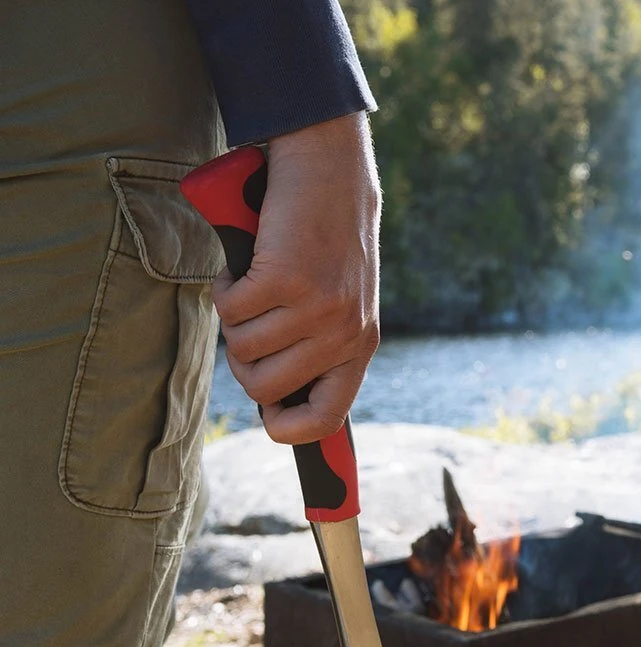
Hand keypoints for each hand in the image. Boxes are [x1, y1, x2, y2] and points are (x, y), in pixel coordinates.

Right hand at [214, 112, 380, 443]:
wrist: (330, 168)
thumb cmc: (326, 240)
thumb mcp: (342, 301)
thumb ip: (320, 347)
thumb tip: (276, 401)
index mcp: (361, 347)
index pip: (328, 418)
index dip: (291, 430)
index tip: (269, 419)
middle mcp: (343, 334)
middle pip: (265, 388)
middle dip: (243, 361)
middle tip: (250, 326)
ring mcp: (316, 309)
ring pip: (242, 349)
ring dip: (234, 318)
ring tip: (255, 286)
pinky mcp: (284, 278)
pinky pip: (229, 310)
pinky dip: (225, 288)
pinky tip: (247, 264)